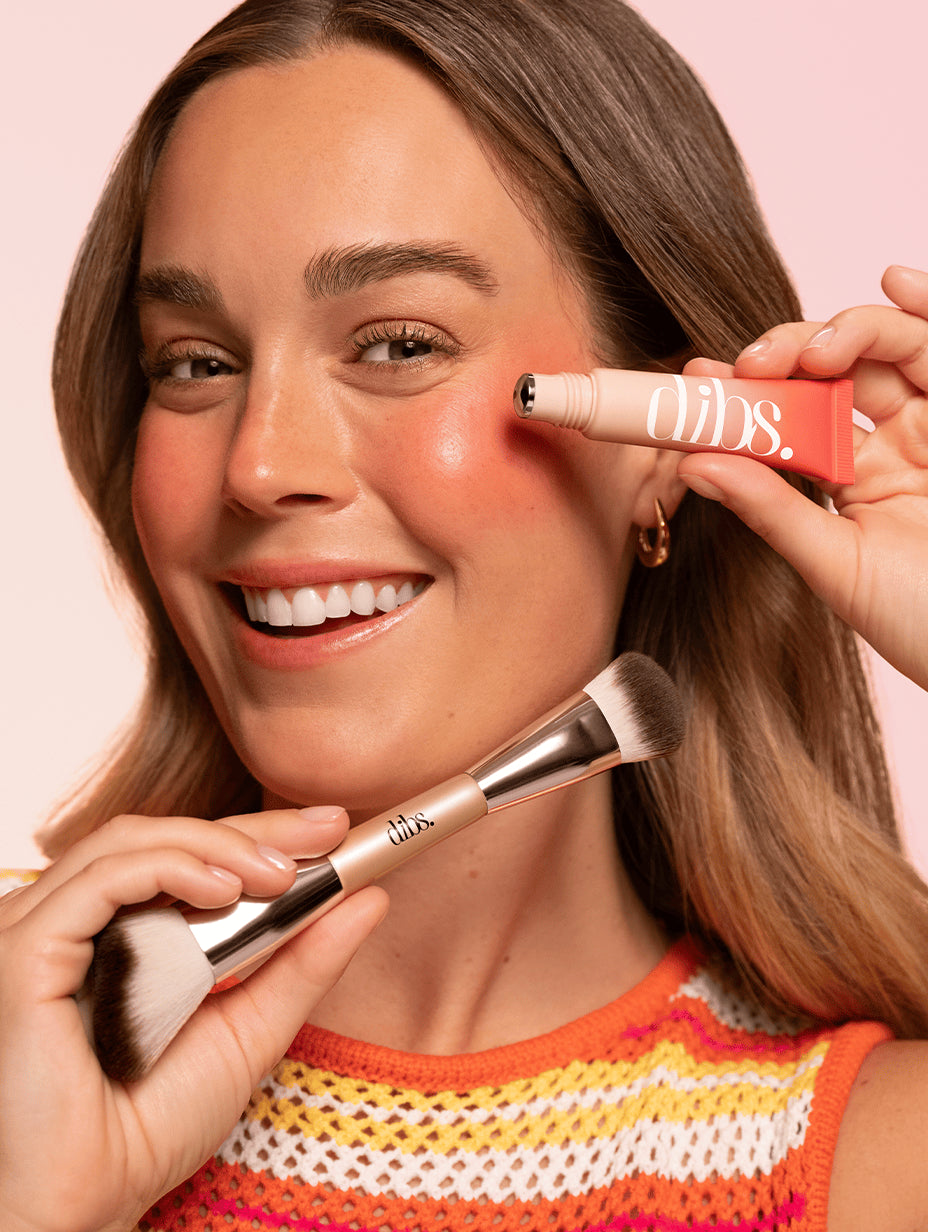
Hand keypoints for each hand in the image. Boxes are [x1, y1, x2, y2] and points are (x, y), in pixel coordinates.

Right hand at [0, 809, 386, 1231]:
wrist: (86, 1208)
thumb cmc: (146, 1130)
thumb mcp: (250, 1030)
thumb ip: (302, 963)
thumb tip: (369, 899)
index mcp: (109, 934)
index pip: (184, 856)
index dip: (256, 833)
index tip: (332, 828)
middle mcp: (68, 923)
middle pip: (160, 837)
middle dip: (251, 830)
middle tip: (327, 830)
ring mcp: (40, 932)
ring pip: (130, 843)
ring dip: (217, 846)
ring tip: (282, 874)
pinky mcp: (25, 952)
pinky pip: (102, 879)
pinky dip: (171, 869)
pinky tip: (226, 891)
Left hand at [677, 264, 927, 690]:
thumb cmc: (919, 619)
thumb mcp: (834, 564)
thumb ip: (771, 509)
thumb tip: (692, 464)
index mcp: (851, 478)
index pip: (790, 417)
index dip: (747, 395)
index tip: (698, 382)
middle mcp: (894, 443)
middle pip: (837, 369)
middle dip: (790, 353)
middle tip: (753, 365)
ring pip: (891, 348)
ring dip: (850, 330)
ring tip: (816, 349)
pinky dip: (926, 306)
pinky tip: (896, 282)